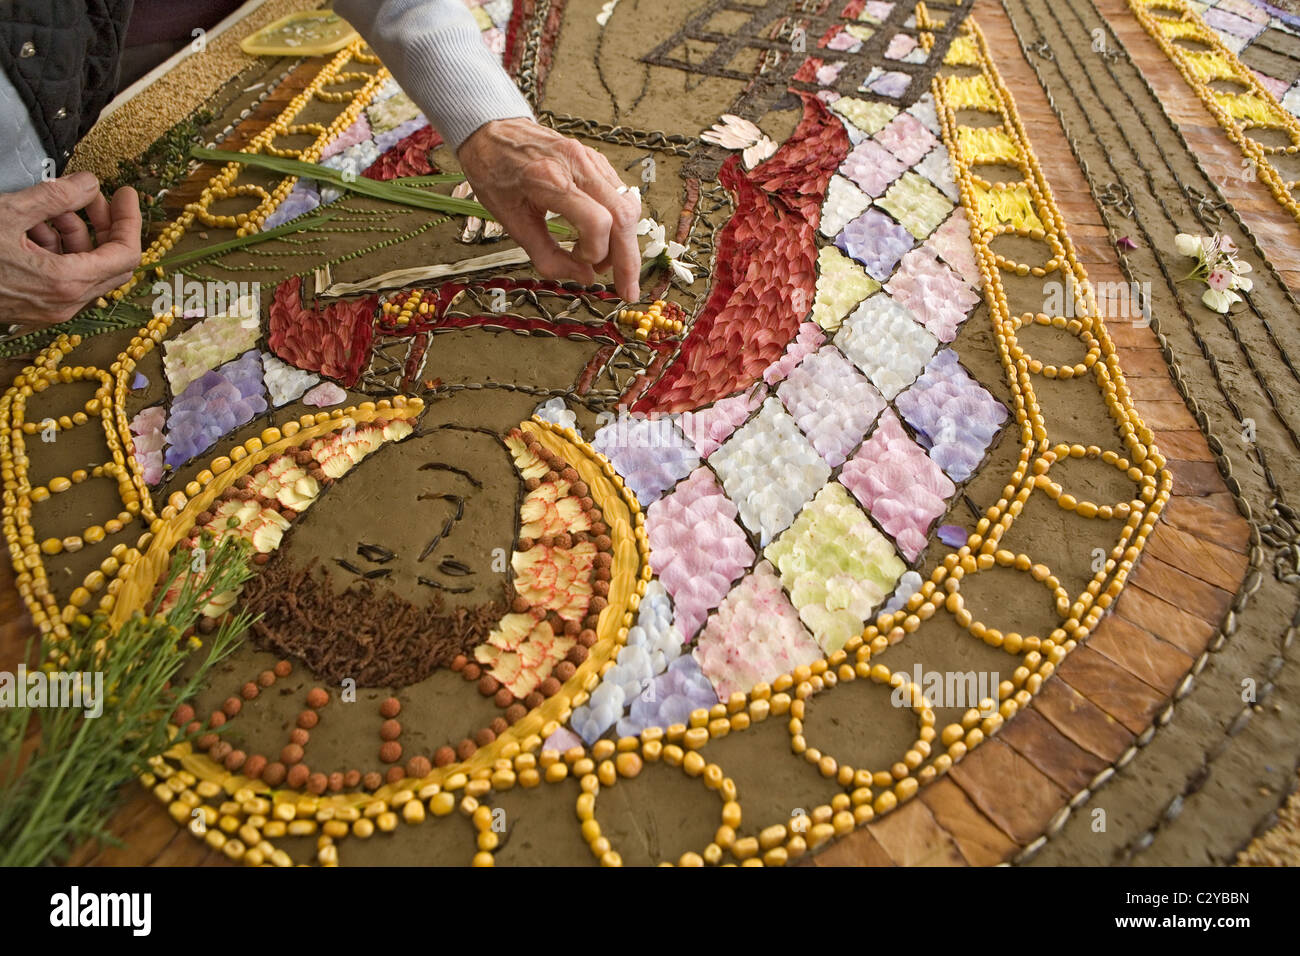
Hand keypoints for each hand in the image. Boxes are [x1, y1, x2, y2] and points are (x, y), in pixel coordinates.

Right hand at [0, 172, 141, 327]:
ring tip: (46, 207)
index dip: (131, 220)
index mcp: (66, 282)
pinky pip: (62, 275)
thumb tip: (90, 184)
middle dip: (105, 224)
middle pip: (111, 262)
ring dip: (75, 233)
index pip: (126, 254)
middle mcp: (65, 302)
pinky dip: (57, 248)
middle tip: (90, 196)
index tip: (127, 194)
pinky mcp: (36, 306)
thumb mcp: (8, 213)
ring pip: (84, 267)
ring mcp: (52, 308)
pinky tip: (32, 226)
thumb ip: (55, 197)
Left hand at [457, 118, 641, 301]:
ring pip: (628, 206)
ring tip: (602, 261)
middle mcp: (578, 165)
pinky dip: (618, 223)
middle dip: (629, 259)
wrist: (491, 131)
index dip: (596, 253)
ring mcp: (591, 159)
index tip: (582, 265)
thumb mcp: (510, 221)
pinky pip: (620, 196)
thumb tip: (584, 277)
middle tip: (626, 290)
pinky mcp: (597, 160)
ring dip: (624, 242)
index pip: (597, 222)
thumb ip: (547, 255)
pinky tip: (601, 237)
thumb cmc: (494, 174)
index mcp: (550, 180)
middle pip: (624, 216)